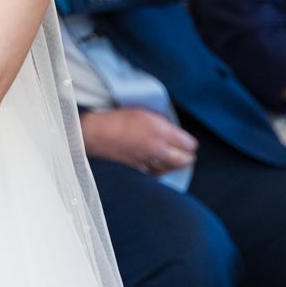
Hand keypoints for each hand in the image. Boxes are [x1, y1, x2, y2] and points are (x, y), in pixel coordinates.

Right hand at [78, 107, 197, 175]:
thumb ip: (163, 123)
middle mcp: (159, 150)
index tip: (186, 140)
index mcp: (161, 132)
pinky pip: (159, 173)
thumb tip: (174, 131)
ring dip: (175, 163)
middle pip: (185, 160)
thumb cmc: (117, 119)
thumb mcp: (144, 113)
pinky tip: (160, 164)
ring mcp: (150, 162)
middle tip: (185, 150)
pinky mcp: (141, 170)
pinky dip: (162, 170)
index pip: (189, 144)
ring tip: (174, 157)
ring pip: (173, 169)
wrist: (97, 134)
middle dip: (187, 155)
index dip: (189, 142)